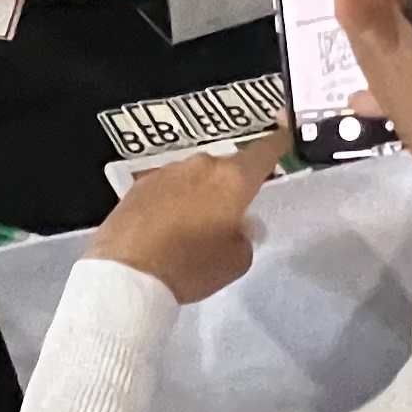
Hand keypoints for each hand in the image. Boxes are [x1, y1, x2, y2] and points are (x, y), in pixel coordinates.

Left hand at [92, 130, 287, 302]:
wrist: (128, 272)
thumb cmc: (190, 266)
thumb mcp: (236, 260)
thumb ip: (246, 235)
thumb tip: (241, 222)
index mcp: (232, 179)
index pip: (263, 152)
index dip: (277, 145)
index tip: (284, 138)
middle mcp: (201, 166)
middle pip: (226, 168)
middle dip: (232, 186)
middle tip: (231, 213)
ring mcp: (166, 171)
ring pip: (195, 177)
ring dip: (200, 193)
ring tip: (194, 225)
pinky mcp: (139, 184)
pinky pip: (168, 187)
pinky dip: (174, 201)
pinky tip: (166, 226)